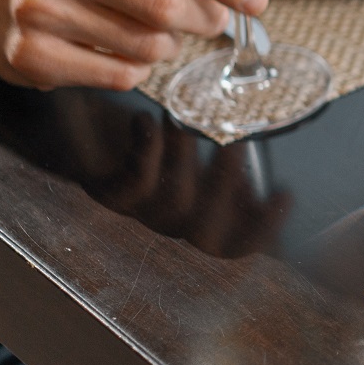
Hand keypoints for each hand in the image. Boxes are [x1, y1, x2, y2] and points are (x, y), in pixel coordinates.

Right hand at [0, 0, 266, 89]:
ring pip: (149, 46)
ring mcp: (35, 8)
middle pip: (168, 6)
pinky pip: (121, 76)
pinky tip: (120, 46)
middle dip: (206, 18)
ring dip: (171, 43)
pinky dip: (138, 67)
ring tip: (154, 26)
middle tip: (210, 17)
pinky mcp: (28, 54)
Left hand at [33, 93, 291, 257]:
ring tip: (182, 121)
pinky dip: (143, 151)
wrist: (78, 134)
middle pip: (205, 233)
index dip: (264, 230)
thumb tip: (268, 152)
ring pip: (171, 204)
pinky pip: (132, 185)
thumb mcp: (197, 153)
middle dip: (224, 190)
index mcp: (202, 218)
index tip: (285, 194)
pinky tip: (145, 119)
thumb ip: (233, 162)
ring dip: (180, 159)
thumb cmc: (154, 140)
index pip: (237, 245)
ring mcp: (139, 214)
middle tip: (235, 146)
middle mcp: (173, 223)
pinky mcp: (107, 195)